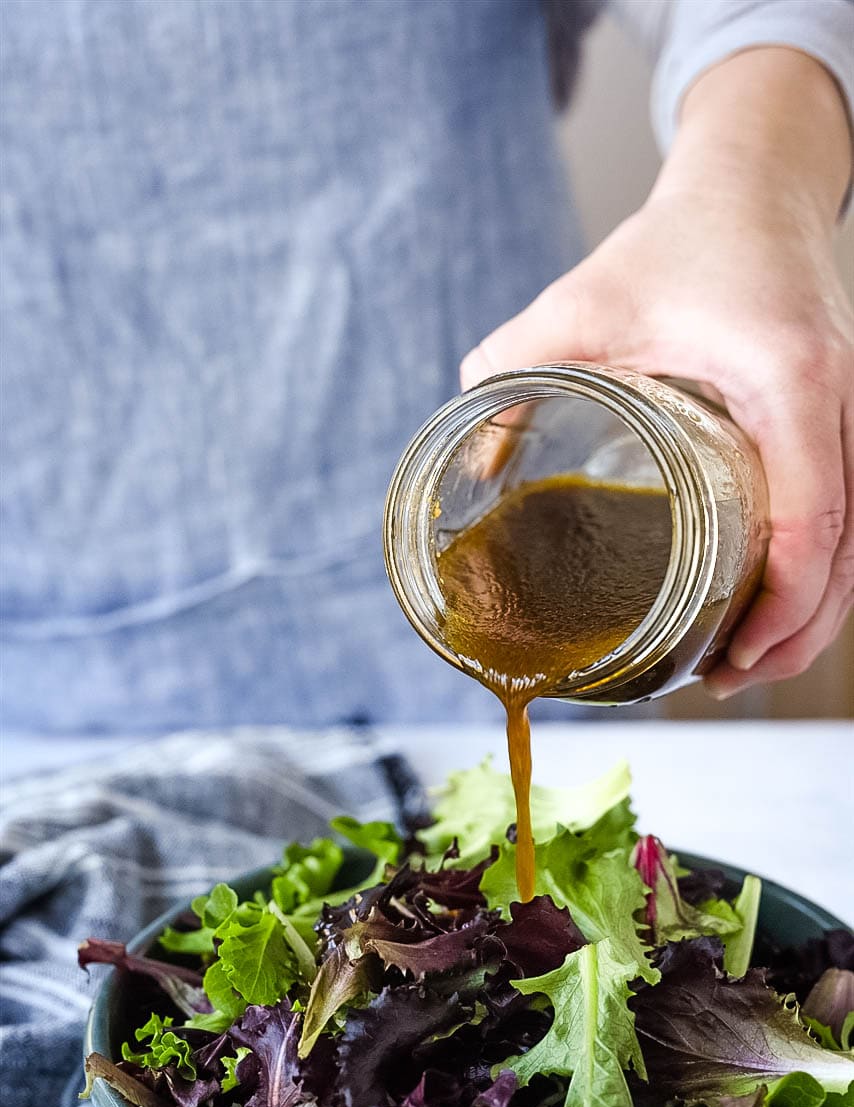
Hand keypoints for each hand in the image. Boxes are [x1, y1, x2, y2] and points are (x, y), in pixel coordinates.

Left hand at [460, 49, 853, 698]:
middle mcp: (841, 405)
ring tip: (742, 663)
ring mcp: (852, 415)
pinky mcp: (841, 421)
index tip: (730, 654)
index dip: (780, 605)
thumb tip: (469, 464)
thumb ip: (511, 373)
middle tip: (722, 679)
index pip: (812, 520)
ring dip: (808, 616)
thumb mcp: (581, 302)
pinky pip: (844, 513)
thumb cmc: (682, 238)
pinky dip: (816, 572)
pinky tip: (768, 604)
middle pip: (845, 554)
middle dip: (793, 634)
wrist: (757, 181)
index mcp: (790, 383)